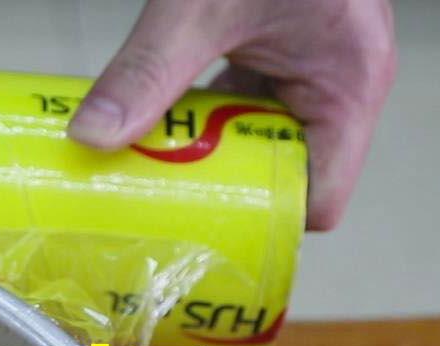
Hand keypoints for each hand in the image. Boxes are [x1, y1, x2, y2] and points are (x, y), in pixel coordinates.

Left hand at [68, 0, 395, 230]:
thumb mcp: (199, 6)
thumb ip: (147, 72)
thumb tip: (91, 136)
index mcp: (347, 86)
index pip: (318, 198)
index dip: (261, 223)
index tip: (196, 229)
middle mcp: (338, 84)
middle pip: (282, 176)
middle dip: (218, 191)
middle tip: (151, 203)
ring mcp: (310, 65)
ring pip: (255, 140)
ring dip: (201, 154)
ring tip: (141, 169)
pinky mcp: (280, 48)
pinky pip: (240, 101)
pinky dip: (198, 114)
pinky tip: (151, 121)